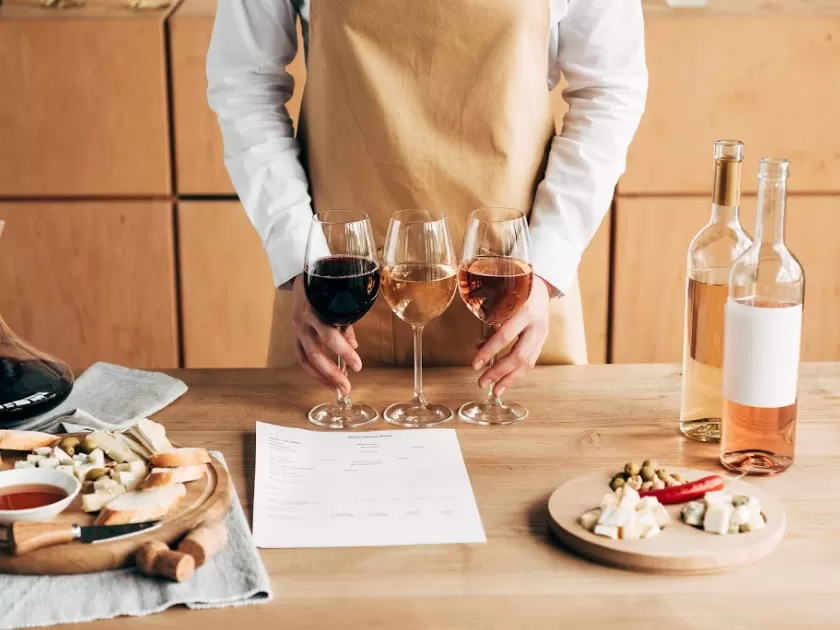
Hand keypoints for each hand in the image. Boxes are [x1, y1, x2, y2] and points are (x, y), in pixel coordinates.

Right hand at [291, 276, 361, 395]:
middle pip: (316, 354)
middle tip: (347, 387)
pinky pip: (301, 358)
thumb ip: (345, 323)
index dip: (343, 352)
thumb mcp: (337, 300)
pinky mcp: (293, 336)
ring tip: (337, 389)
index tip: (357, 366)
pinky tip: (325, 381)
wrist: (302, 277)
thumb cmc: (325, 288)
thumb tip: (354, 346)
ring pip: (306, 360)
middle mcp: (302, 323)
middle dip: (332, 373)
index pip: (329, 336)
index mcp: (314, 310)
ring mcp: (296, 330)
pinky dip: (313, 372)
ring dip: (322, 377)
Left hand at [471, 276, 551, 395]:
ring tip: (495, 391)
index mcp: (524, 312)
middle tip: (482, 382)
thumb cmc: (517, 293)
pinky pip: (531, 362)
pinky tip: (506, 382)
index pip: (504, 336)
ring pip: (528, 363)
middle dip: (499, 372)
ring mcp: (542, 335)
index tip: (475, 365)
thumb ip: (492, 324)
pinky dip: (517, 374)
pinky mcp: (543, 342)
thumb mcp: (504, 302)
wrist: (541, 287)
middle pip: (518, 355)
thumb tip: (477, 347)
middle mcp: (536, 325)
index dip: (488, 352)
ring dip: (510, 379)